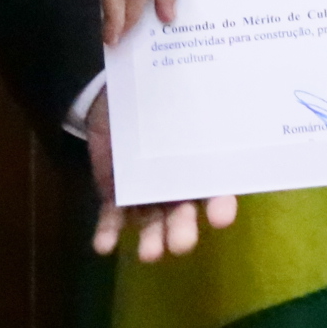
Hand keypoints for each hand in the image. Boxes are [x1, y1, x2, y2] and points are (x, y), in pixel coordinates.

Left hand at [85, 89, 236, 261]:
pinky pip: (112, 218)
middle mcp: (175, 186)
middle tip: (182, 244)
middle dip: (182, 230)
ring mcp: (144, 194)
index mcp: (198, 164)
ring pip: (151, 222)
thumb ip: (186, 97)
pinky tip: (104, 246)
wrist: (120, 96)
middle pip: (182, 214)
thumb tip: (213, 73)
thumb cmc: (158, 98)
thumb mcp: (175, 97)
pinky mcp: (116, 196)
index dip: (220, 203)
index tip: (222, 216)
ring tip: (149, 254)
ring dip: (151, 240)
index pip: (215, 188)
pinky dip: (108, 233)